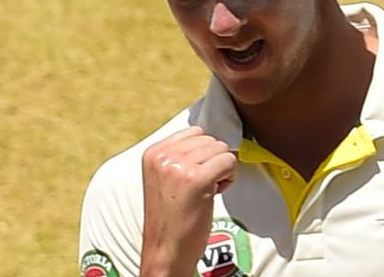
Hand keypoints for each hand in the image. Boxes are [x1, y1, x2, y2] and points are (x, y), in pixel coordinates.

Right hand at [139, 126, 236, 276]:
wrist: (166, 251)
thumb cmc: (172, 216)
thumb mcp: (165, 177)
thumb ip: (181, 154)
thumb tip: (211, 136)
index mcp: (153, 152)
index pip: (195, 132)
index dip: (203, 154)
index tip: (193, 177)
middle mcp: (164, 155)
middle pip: (211, 140)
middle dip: (213, 162)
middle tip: (200, 188)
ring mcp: (180, 165)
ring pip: (222, 149)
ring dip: (222, 170)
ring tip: (205, 192)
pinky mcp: (198, 178)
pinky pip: (230, 162)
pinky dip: (229, 178)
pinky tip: (214, 195)